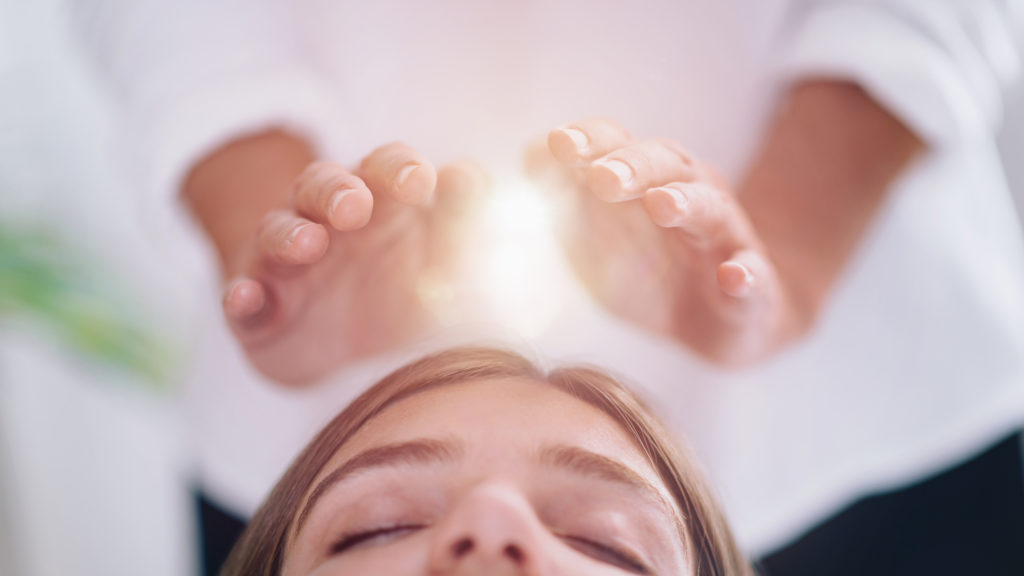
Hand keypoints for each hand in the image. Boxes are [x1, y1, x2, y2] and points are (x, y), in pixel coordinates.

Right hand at [220, 143, 485, 384]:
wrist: (336, 349)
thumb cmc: (402, 299)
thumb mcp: (446, 275)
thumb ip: (475, 247)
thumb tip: (520, 222)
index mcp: (384, 207)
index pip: (393, 170)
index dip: (409, 171)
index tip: (437, 183)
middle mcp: (332, 223)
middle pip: (328, 184)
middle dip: (342, 190)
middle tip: (358, 205)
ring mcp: (287, 263)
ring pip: (280, 229)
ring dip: (291, 233)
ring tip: (306, 246)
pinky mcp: (255, 307)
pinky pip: (241, 296)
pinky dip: (242, 297)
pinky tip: (247, 301)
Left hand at [530, 118, 806, 365]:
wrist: (718, 322)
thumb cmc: (647, 270)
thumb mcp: (591, 237)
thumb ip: (556, 200)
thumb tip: (509, 163)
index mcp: (644, 178)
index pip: (615, 144)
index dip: (589, 141)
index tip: (557, 145)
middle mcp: (688, 193)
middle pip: (663, 164)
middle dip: (631, 166)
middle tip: (602, 177)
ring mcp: (724, 238)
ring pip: (710, 208)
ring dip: (686, 202)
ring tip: (660, 205)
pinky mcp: (753, 287)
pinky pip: (753, 276)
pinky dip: (744, 275)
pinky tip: (733, 276)